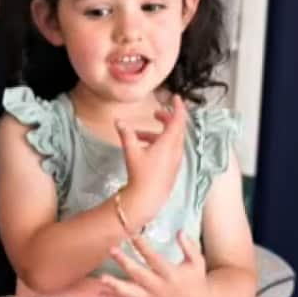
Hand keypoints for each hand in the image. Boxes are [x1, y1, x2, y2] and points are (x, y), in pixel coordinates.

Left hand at [101, 231, 211, 296]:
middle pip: (138, 274)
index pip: (153, 258)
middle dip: (124, 262)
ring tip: (101, 278)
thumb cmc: (197, 278)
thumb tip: (179, 231)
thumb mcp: (197, 261)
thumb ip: (189, 246)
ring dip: (115, 285)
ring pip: (130, 292)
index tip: (131, 234)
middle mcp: (160, 287)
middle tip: (111, 249)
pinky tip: (100, 295)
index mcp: (171, 274)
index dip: (142, 246)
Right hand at [118, 96, 186, 227]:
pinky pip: (170, 150)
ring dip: (158, 133)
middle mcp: (176, 150)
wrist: (147, 198)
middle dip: (166, 119)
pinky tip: (145, 150)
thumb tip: (118, 121)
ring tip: (139, 135)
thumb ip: (126, 134)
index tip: (175, 98)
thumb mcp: (131, 152)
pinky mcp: (172, 168)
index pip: (178, 120)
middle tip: (156, 114)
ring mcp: (175, 160)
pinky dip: (160, 144)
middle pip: (176, 128)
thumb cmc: (140, 174)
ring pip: (172, 140)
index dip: (178, 107)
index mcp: (169, 143)